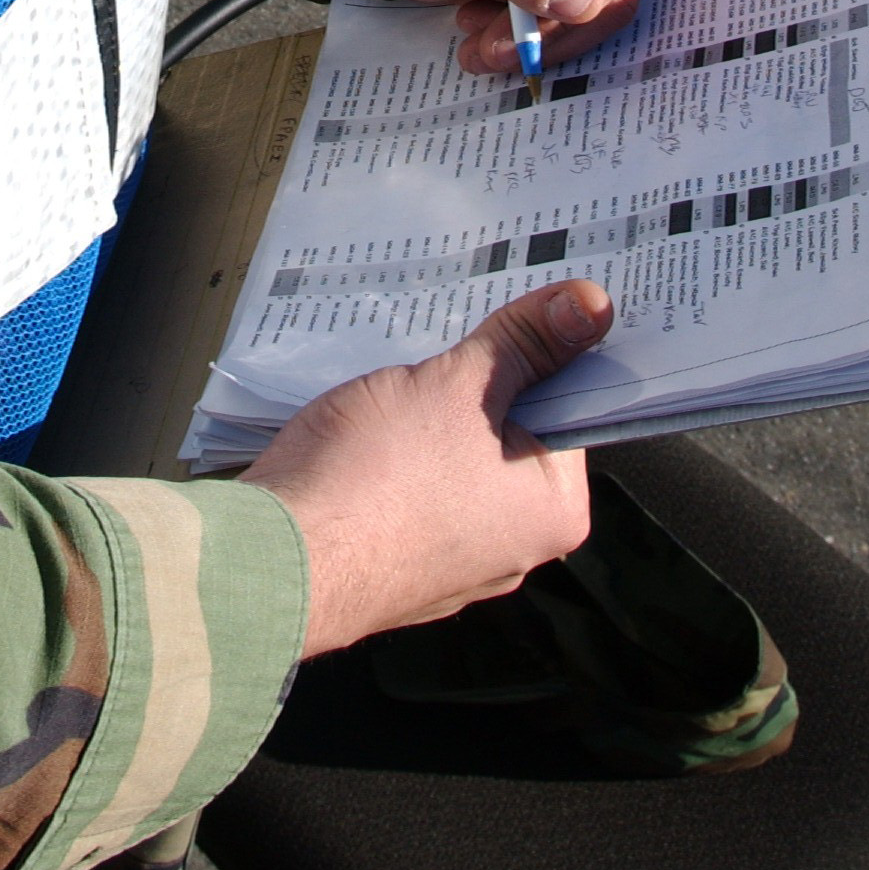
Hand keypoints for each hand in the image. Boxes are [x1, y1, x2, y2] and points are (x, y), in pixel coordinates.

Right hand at [240, 280, 612, 656]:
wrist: (278, 554)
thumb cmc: (376, 476)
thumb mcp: (460, 384)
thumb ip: (524, 342)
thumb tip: (590, 306)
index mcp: (553, 510)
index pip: (568, 408)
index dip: (542, 352)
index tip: (521, 311)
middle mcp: (515, 547)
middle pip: (510, 433)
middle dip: (476, 385)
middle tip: (445, 346)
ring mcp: (454, 562)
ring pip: (456, 460)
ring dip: (430, 418)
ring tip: (396, 386)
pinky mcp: (399, 561)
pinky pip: (414, 490)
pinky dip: (397, 457)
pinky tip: (367, 431)